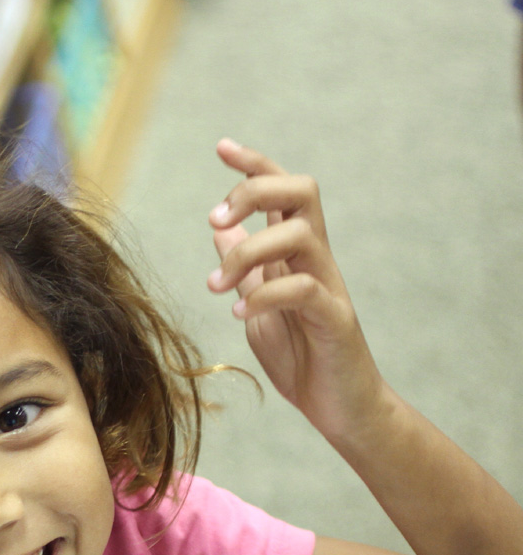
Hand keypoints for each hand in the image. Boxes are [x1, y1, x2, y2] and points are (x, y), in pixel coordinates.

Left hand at [207, 139, 386, 443]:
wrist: (340, 408)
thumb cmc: (303, 357)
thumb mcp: (258, 306)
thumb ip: (245, 268)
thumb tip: (221, 228)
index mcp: (296, 254)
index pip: (283, 191)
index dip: (255, 164)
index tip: (221, 147)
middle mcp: (316, 260)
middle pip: (301, 191)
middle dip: (253, 191)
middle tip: (214, 218)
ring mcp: (329, 287)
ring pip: (299, 234)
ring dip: (247, 253)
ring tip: (216, 285)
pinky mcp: (335, 319)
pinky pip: (304, 289)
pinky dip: (265, 295)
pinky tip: (238, 313)